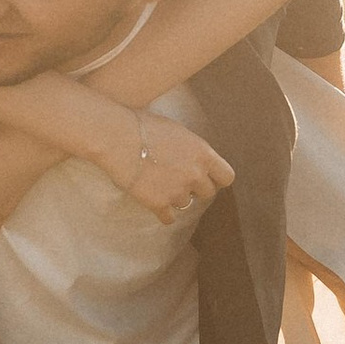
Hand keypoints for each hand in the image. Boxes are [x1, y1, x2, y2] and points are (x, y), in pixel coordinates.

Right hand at [100, 109, 234, 226]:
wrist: (117, 137)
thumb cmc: (143, 126)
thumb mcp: (177, 131)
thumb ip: (191, 148)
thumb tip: (192, 156)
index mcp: (203, 153)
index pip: (227, 177)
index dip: (216, 178)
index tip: (206, 177)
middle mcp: (195, 174)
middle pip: (208, 193)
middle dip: (196, 189)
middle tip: (181, 182)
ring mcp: (178, 191)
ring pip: (186, 204)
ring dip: (176, 198)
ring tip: (161, 186)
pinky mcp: (159, 203)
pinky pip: (169, 218)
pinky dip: (163, 213)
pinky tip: (155, 203)